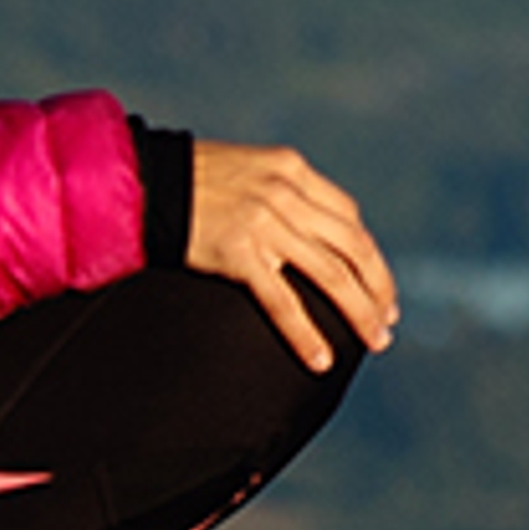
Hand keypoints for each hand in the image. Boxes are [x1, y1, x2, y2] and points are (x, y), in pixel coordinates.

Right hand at [187, 140, 399, 368]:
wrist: (140, 183)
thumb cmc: (189, 182)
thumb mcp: (248, 171)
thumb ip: (281, 193)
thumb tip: (309, 233)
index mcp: (293, 170)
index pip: (349, 217)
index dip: (370, 255)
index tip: (380, 286)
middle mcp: (287, 193)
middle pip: (353, 247)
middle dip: (378, 287)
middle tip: (388, 322)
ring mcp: (265, 222)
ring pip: (331, 274)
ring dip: (359, 312)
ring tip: (375, 341)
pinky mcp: (238, 253)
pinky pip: (283, 301)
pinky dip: (306, 333)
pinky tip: (321, 359)